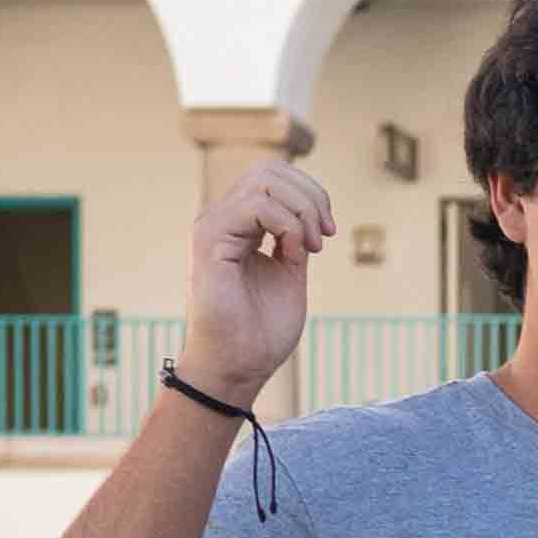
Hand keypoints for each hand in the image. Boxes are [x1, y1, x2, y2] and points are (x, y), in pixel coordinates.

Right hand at [182, 149, 331, 405]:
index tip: (329, 233)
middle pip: (270, 169)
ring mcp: (212, 226)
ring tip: (312, 248)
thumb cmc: (261, 331)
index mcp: (239, 225)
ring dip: (303, 210)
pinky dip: (288, 225)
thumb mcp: (290, 274)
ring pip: (264, 180)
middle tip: (325, 236)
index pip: (273, 176)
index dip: (310, 193)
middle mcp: (223, 219)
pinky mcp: (208, 239)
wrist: (238, 367)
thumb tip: (310, 212)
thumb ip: (295, 240)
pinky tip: (295, 254)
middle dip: (311, 195)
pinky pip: (256, 206)